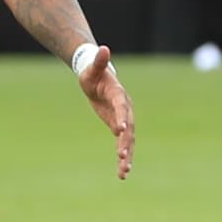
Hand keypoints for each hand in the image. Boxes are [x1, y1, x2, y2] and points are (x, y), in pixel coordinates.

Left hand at [74, 43, 137, 177]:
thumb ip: (99, 61)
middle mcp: (125, 109)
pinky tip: (122, 173)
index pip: (121, 107)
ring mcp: (124, 120)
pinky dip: (124, 158)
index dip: (122, 118)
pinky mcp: (120, 128)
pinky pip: (124, 145)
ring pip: (128, 141)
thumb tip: (103, 48)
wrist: (98, 80)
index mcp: (118, 95)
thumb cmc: (93, 73)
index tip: (120, 130)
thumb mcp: (92, 68)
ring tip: (124, 172)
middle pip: (128, 129)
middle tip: (121, 156)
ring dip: (127, 156)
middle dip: (126, 143)